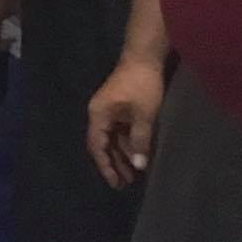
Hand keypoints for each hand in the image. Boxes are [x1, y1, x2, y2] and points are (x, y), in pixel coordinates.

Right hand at [87, 57, 165, 189]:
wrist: (144, 57)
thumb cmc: (141, 85)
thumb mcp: (144, 115)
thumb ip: (140, 140)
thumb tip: (139, 166)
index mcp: (98, 115)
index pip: (97, 146)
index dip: (105, 166)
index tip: (115, 183)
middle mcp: (99, 114)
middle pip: (102, 144)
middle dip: (113, 164)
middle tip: (125, 184)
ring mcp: (109, 110)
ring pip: (112, 139)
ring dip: (121, 155)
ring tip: (133, 174)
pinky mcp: (119, 107)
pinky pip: (119, 131)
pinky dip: (127, 144)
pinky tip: (138, 154)